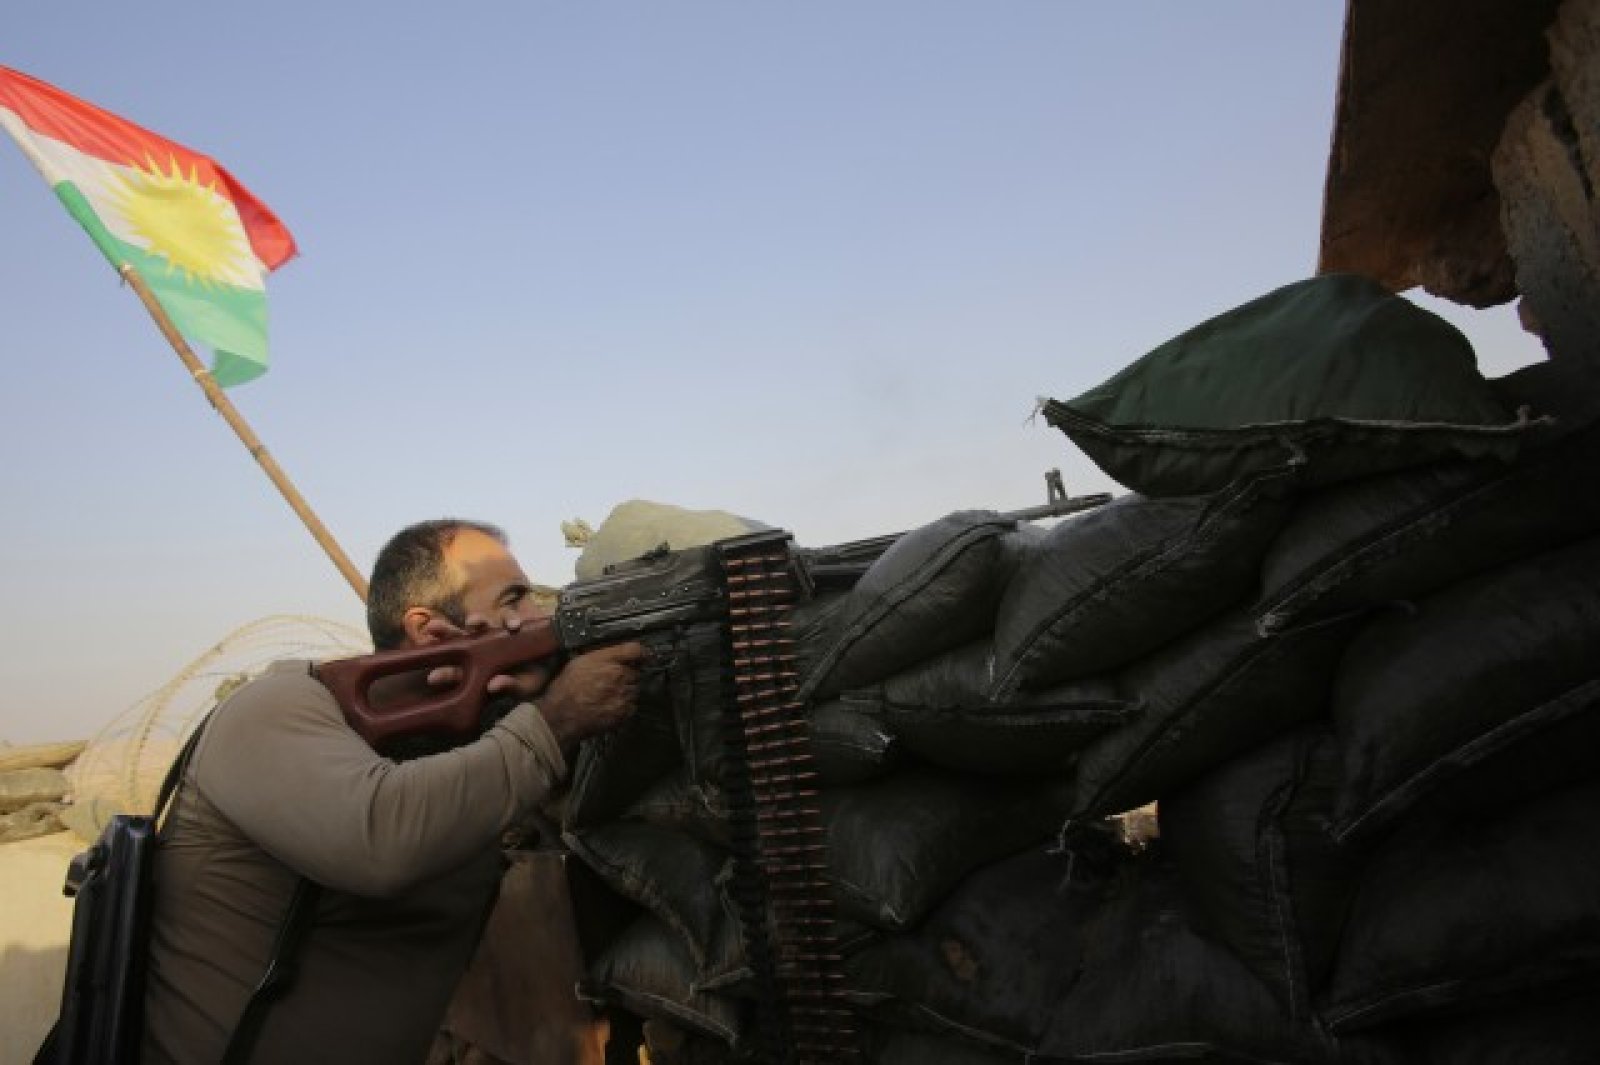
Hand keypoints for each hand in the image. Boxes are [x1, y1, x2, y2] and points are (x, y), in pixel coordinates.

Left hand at [418, 615, 553, 701]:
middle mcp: (483, 649)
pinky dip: (511, 619)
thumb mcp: (526, 688)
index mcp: (480, 670)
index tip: (433, 678)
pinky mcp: (511, 622)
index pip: (459, 673)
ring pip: (479, 624)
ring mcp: (496, 633)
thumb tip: (493, 687)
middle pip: (458, 641)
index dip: (446, 674)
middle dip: (445, 634)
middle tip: (431, 629)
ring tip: (474, 622)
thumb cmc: (535, 677)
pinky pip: (509, 618)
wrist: (556, 659)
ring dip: (475, 620)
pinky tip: (515, 626)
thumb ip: (511, 689)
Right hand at [536, 641, 645, 748]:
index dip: (640, 652)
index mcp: (607, 661)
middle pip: (636, 671)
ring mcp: (623, 695)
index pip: (635, 650)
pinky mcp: (624, 712)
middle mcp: (619, 676)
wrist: (561, 716)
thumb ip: (600, 656)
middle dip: (627, 675)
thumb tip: (612, 654)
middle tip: (611, 681)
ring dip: (626, 691)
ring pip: (635, 689)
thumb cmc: (565, 691)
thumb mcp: (578, 662)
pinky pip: (632, 705)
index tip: (642, 655)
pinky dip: (625, 706)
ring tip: (607, 695)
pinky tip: (610, 706)